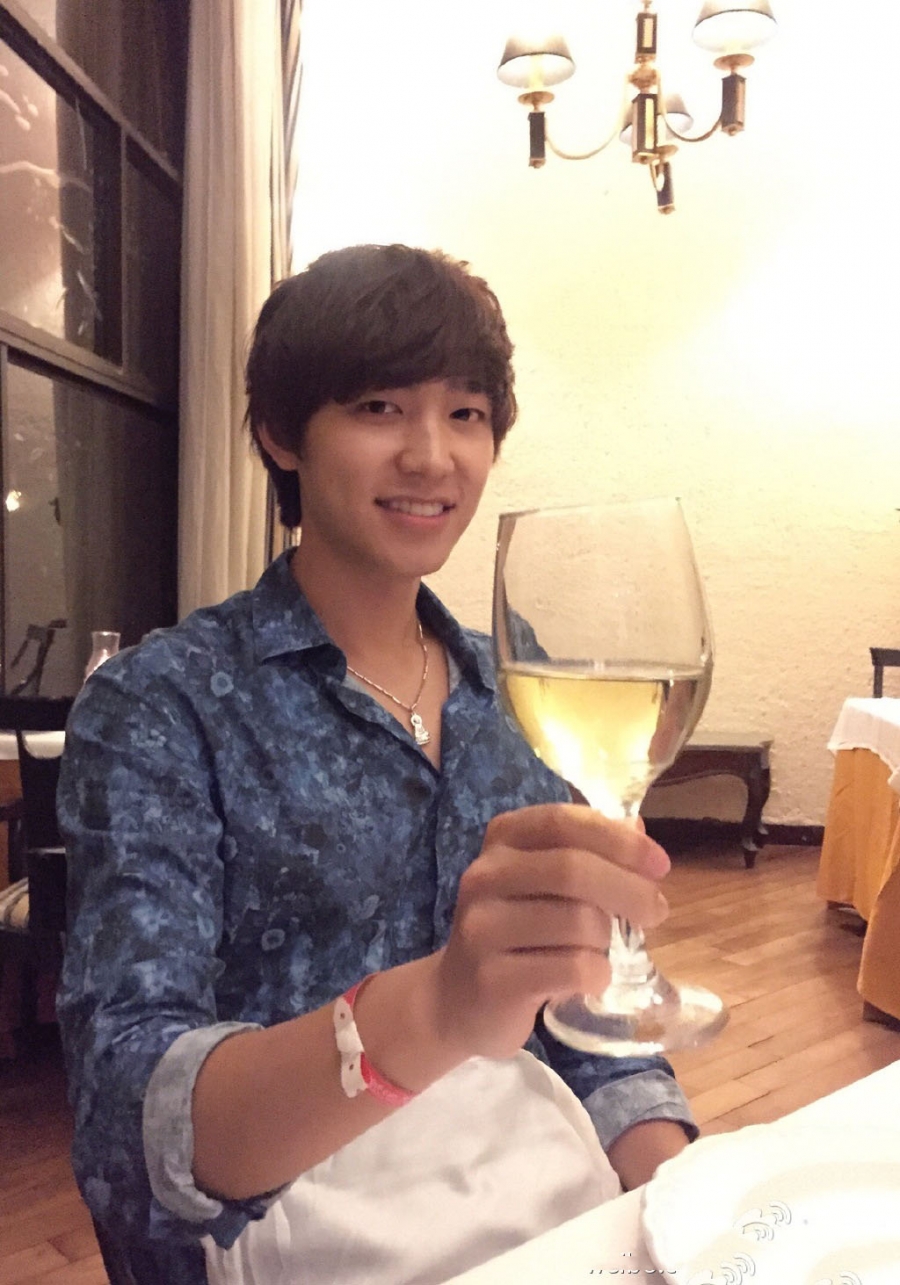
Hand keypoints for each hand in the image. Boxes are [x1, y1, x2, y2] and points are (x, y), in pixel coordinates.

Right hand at [431, 803, 670, 1060]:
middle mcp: (485, 876)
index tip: (659, 864)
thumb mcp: (544, 882)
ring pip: (578, 922)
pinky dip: (596, 975)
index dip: (618, 839)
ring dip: (607, 940)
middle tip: (656, 911)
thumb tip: (638, 828)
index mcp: (502, 840)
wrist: (455, 999)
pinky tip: (588, 978)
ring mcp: (482, 927)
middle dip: (630, 890)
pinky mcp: (493, 979)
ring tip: (597, 950)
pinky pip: (572, 969)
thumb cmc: (516, 931)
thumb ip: (587, 851)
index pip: (563, 822)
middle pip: (572, 869)